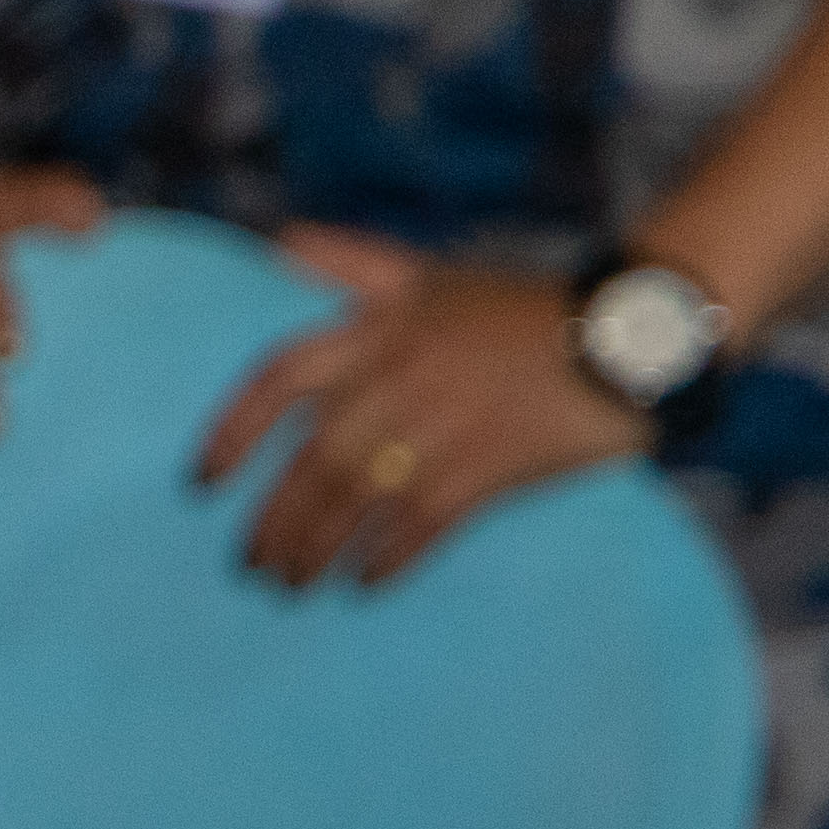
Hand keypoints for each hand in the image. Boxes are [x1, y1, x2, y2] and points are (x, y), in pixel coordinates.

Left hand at [190, 234, 646, 588]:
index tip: (200, 483)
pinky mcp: (495, 464)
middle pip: (312, 457)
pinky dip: (390, 556)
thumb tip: (280, 243)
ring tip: (292, 585)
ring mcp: (446, 422)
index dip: (232, 432)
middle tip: (250, 565)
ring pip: (360, 495)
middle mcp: (399, 375)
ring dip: (318, 546)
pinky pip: (426, 520)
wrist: (628, 332)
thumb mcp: (428, 273)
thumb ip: (352, 262)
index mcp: (376, 328)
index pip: (279, 379)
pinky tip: (364, 584)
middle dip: (275, 517)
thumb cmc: (516, 307)